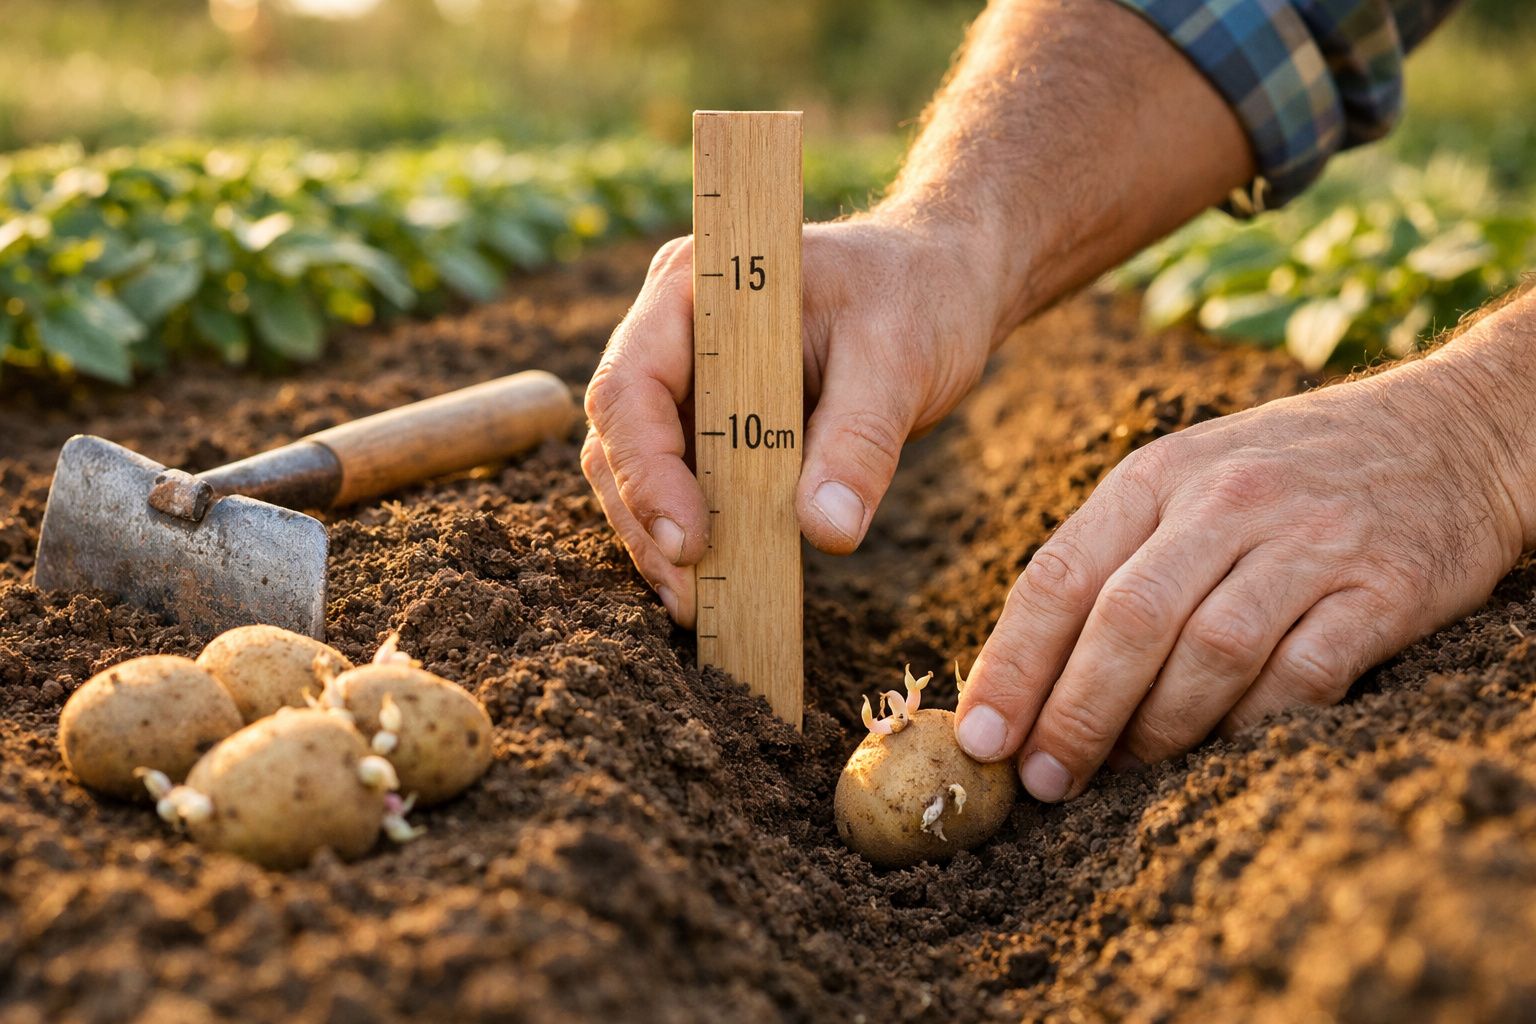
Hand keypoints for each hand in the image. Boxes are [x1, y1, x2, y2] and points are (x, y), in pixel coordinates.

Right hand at [582, 216, 1000, 625]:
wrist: (939, 281)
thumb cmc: (916, 298)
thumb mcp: (900, 361)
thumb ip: (860, 442)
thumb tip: (828, 532)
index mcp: (697, 289)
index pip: (632, 385)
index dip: (647, 470)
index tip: (691, 541)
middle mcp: (672, 332)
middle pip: (619, 436)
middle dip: (645, 521)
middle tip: (690, 597)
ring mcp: (686, 378)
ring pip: (636, 469)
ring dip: (657, 539)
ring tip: (697, 606)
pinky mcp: (711, 421)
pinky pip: (681, 482)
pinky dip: (690, 534)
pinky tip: (713, 588)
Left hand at [955, 349, 1531, 801]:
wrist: (1452, 431)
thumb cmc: (1285, 474)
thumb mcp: (1185, 481)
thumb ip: (1109, 561)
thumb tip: (1022, 674)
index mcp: (1155, 476)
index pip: (1059, 576)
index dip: (1012, 664)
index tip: (979, 735)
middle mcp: (1225, 501)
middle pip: (1126, 621)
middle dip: (1074, 713)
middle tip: (1044, 778)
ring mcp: (1307, 541)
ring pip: (1208, 652)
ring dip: (1157, 729)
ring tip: (1124, 772)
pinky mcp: (1382, 588)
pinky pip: (1301, 675)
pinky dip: (1252, 724)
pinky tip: (1222, 748)